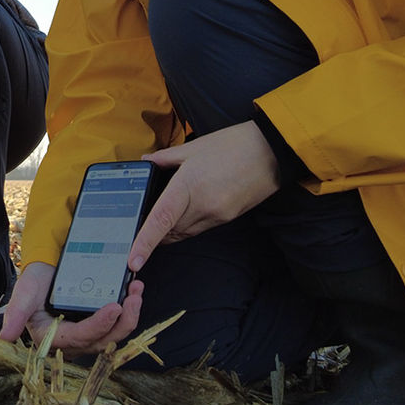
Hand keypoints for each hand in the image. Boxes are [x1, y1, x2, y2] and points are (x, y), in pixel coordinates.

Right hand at [0, 261, 143, 355]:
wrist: (45, 270)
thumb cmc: (33, 282)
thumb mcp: (23, 295)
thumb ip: (14, 315)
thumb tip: (4, 339)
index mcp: (53, 339)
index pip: (80, 337)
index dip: (99, 325)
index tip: (114, 307)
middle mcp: (73, 342)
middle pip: (103, 340)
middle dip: (123, 321)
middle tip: (134, 297)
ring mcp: (88, 334)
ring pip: (114, 334)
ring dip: (130, 316)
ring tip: (137, 291)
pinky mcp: (99, 324)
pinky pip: (117, 324)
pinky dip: (128, 310)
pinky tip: (135, 291)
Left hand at [129, 120, 279, 270]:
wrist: (271, 152)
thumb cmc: (233, 145)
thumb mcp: (193, 147)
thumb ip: (165, 157)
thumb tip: (146, 162)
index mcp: (189, 185)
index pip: (161, 220)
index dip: (144, 243)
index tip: (133, 260)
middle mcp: (203, 206)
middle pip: (170, 232)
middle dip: (154, 232)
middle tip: (141, 224)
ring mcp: (217, 215)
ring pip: (184, 233)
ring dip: (170, 230)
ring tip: (162, 217)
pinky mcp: (228, 218)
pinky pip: (200, 229)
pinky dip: (187, 225)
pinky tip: (186, 211)